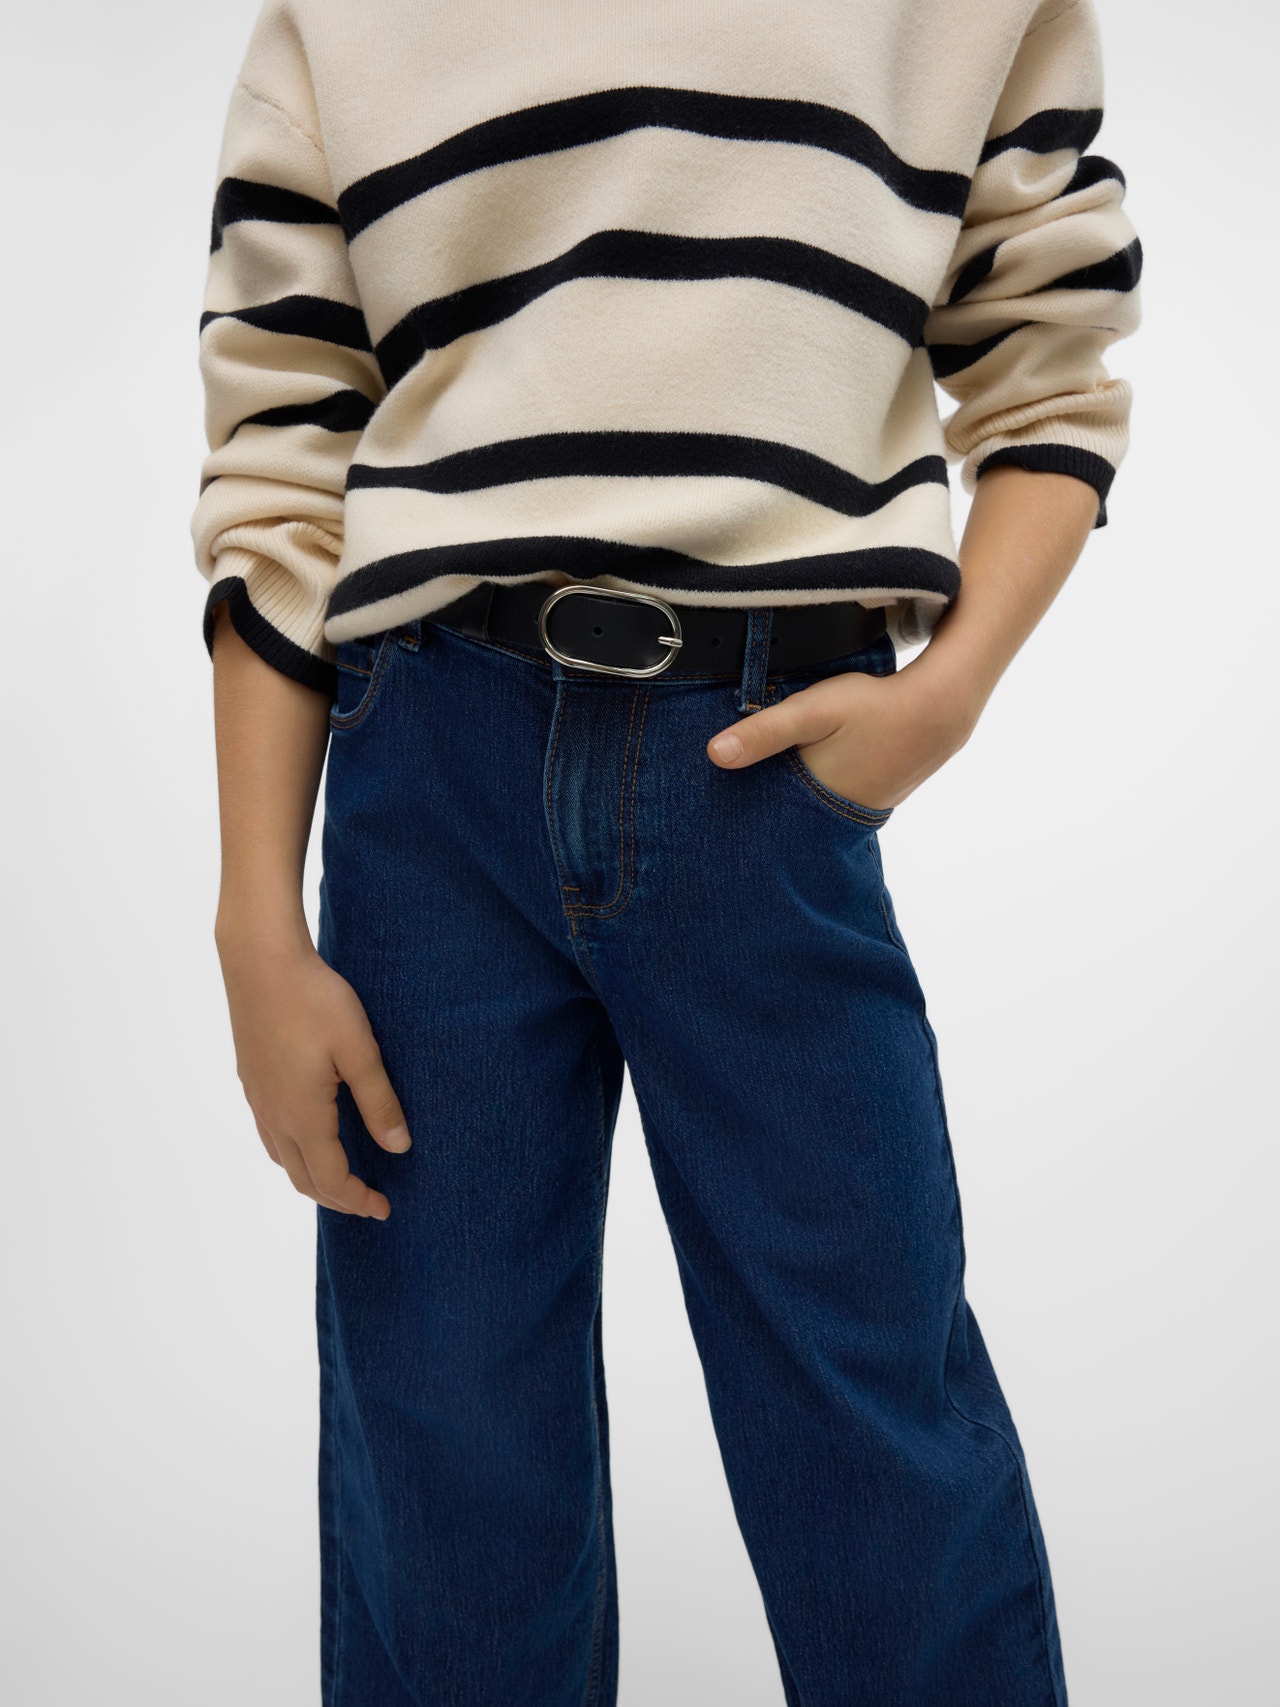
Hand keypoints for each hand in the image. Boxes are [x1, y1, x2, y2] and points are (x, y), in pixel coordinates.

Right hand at [215, 922, 410, 1218]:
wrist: (260, 960)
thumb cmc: (315, 1000)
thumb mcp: (359, 1050)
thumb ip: (379, 1102)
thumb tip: (399, 1149)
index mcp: (303, 1115)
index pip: (331, 1179)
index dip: (358, 1200)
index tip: (384, 1209)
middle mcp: (274, 1115)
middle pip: (303, 1178)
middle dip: (337, 1198)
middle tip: (369, 1202)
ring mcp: (257, 1098)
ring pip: (282, 1158)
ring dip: (312, 1178)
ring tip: (342, 1177)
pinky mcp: (251, 1079)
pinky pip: (270, 1134)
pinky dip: (293, 1152)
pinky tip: (309, 1136)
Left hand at [706, 658, 983, 810]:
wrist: (943, 706)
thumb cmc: (874, 707)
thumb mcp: (811, 711)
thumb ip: (764, 732)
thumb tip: (715, 754)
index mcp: (816, 804)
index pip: (767, 826)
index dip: (742, 823)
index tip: (716, 819)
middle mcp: (840, 816)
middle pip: (789, 820)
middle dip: (764, 814)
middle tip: (733, 808)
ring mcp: (864, 807)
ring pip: (814, 808)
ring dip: (795, 799)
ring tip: (768, 789)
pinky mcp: (879, 792)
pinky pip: (837, 796)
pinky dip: (822, 787)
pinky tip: (815, 770)